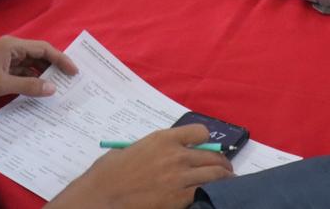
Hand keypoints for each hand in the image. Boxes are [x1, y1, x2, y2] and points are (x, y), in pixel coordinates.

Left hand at [0, 36, 77, 108]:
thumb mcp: (1, 84)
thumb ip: (28, 86)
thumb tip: (53, 88)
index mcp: (12, 46)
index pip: (44, 48)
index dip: (61, 59)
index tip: (75, 72)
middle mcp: (10, 50)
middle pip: (38, 56)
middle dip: (54, 68)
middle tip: (70, 83)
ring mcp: (3, 61)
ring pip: (29, 66)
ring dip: (42, 76)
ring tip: (58, 90)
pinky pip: (20, 74)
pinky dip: (30, 82)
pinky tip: (37, 93)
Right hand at [49, 125, 232, 208]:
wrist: (102, 197)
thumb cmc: (108, 173)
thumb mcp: (130, 150)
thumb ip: (151, 150)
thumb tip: (161, 155)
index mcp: (163, 139)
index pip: (200, 132)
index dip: (205, 141)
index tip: (205, 148)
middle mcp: (176, 155)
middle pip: (213, 156)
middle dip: (222, 164)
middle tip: (224, 170)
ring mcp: (180, 177)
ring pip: (216, 175)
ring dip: (224, 179)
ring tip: (228, 183)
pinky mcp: (179, 198)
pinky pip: (206, 192)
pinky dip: (213, 193)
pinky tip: (213, 196)